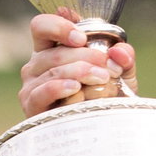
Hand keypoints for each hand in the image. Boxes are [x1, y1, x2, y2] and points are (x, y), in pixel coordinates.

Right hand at [17, 8, 137, 116]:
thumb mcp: (121, 73)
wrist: (105, 129)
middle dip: (86, 56)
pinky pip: (42, 92)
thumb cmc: (107, 96)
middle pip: (55, 52)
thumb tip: (120, 50)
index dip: (59, 27)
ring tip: (102, 78)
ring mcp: (32, 86)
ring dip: (80, 72)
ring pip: (53, 70)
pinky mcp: (32, 106)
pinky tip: (76, 88)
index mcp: (52, 49)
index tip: (82, 38)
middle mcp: (37, 65)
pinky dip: (60, 87)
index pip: (42, 26)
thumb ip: (124, 57)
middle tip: (107, 65)